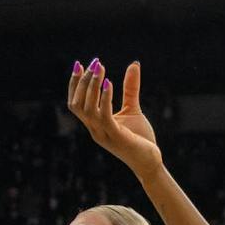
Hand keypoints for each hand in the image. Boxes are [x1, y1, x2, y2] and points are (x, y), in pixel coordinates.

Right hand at [67, 60, 164, 180]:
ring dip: (92, 86)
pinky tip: (110, 83)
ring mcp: (103, 134)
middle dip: (83, 81)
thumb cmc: (140, 138)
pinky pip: (104, 116)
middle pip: (77, 103)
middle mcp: (94, 129)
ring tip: (100, 67)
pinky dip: (105, 98)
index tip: (79, 64)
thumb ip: (130, 88)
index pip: (75, 103)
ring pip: (87, 108)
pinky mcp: (116, 137)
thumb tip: (134, 64)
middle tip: (95, 62)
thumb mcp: (133, 109)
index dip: (74, 84)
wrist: (150, 162)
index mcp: (94, 124)